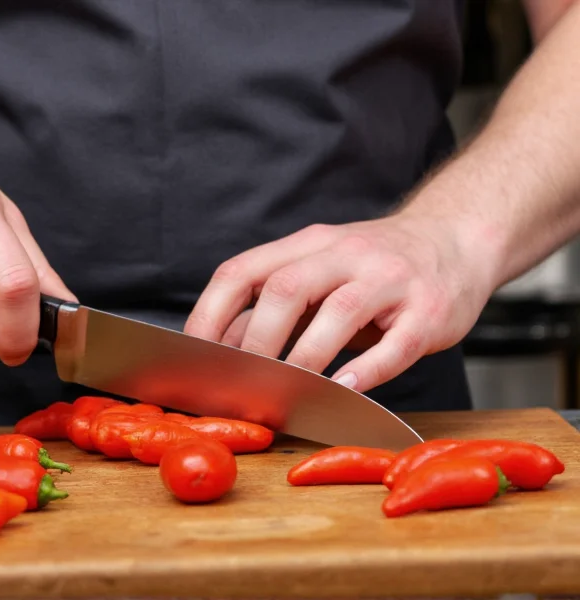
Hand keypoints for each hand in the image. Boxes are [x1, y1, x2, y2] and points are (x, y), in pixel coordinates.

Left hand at [184, 216, 493, 392]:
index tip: (194, 356)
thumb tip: (220, 348)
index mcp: (306, 245)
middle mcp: (345, 252)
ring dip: (306, 359)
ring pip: (339, 313)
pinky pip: (396, 343)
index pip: (241, 272)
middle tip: (243, 383)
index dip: (210, 314)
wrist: (457, 238)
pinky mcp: (429, 309)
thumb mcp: (317, 273)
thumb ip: (271, 306)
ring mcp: (390, 278)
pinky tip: (344, 391)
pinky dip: (366, 371)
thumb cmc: (374, 267)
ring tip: (287, 393)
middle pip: (286, 290)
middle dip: (257, 343)